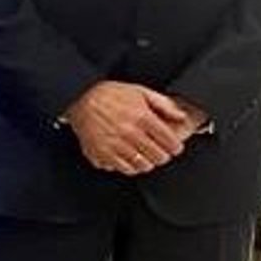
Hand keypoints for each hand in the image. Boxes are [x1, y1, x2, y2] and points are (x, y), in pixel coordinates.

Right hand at [63, 81, 193, 174]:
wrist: (78, 99)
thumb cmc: (108, 95)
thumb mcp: (140, 91)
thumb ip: (164, 104)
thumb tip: (181, 116)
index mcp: (142, 117)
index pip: (170, 142)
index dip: (175, 147)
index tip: (174, 147)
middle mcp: (129, 133)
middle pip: (158, 157)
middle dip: (163, 155)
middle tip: (160, 151)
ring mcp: (115, 145)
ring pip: (143, 165)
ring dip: (147, 162)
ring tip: (144, 155)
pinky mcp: (102, 154)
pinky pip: (124, 169)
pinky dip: (130, 166)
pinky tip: (129, 157)